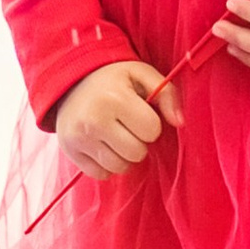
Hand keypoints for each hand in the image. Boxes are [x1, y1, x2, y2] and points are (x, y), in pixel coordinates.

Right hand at [54, 57, 181, 176]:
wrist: (70, 80)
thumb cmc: (113, 79)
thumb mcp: (142, 74)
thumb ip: (167, 93)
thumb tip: (180, 122)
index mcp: (114, 98)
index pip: (152, 131)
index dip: (151, 124)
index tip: (140, 112)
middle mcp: (93, 120)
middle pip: (136, 153)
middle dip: (138, 141)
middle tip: (127, 125)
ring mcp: (79, 138)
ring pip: (119, 167)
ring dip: (124, 155)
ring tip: (116, 135)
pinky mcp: (69, 151)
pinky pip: (101, 174)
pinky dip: (106, 164)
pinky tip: (103, 145)